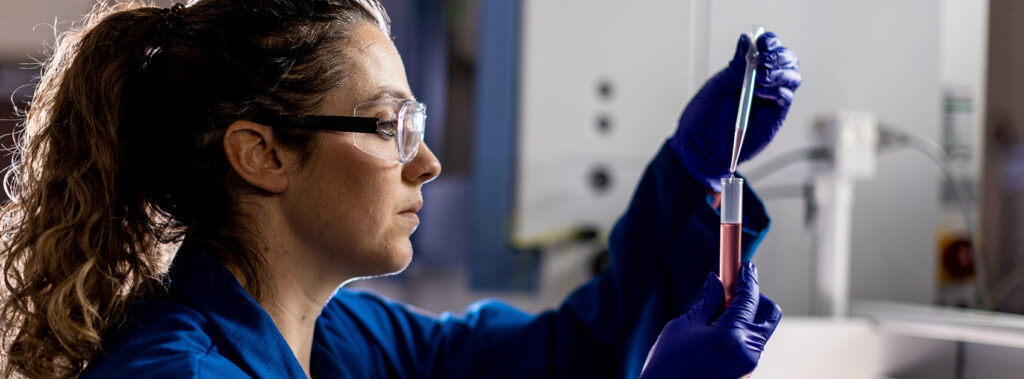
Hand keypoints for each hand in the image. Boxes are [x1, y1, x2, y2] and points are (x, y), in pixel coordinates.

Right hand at [640, 262, 781, 378]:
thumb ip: (708, 302)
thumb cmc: (668, 364)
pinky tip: (716, 337)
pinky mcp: (745, 374)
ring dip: (746, 317)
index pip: (749, 297)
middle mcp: (748, 351)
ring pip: (760, 330)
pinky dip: (740, 334)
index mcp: (732, 335)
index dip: (747, 278)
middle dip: (756, 298)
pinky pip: (751, 346)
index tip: (745, 266)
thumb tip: (718, 281)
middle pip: (768, 313)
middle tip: (733, 293)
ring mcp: (750, 366)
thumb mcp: (684, 326)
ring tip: (716, 319)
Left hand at [669, 32, 800, 191]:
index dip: (770, 42)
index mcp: (747, 71)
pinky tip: (760, 91)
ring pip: (792, 77)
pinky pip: (786, 98)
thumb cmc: (704, 118)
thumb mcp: (716, 87)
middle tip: (762, 60)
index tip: (762, 41)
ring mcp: (770, 100)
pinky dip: (777, 90)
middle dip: (779, 56)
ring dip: (779, 72)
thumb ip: (734, 66)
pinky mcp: (774, 117)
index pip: (769, 49)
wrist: (700, 148)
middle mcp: (763, 83)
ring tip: (759, 78)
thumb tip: (745, 40)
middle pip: (787, 61)